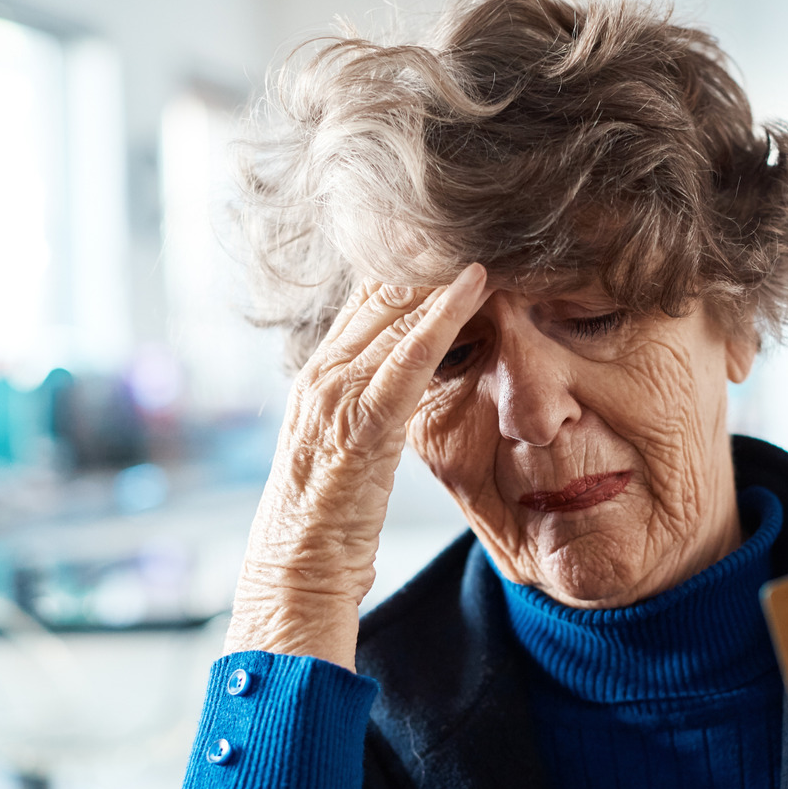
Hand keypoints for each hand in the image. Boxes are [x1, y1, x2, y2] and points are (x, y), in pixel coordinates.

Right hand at [224, 264, 490, 667]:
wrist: (294, 574)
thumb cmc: (331, 520)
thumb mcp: (352, 447)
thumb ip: (374, 403)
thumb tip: (414, 375)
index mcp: (319, 373)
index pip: (371, 294)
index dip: (415, 258)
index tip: (461, 227)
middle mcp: (322, 371)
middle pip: (382, 288)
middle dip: (432, 249)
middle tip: (488, 213)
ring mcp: (335, 394)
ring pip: (396, 310)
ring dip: (444, 269)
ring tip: (492, 230)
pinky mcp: (360, 423)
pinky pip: (408, 357)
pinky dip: (443, 317)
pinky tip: (475, 284)